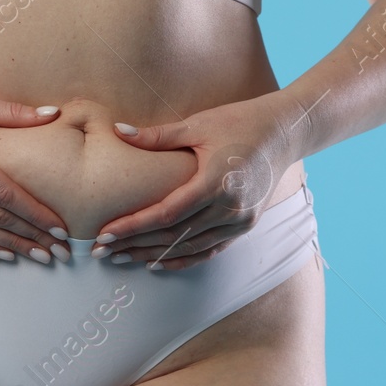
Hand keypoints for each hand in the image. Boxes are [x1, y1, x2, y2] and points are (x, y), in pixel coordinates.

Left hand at [92, 96, 301, 270]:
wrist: (284, 133)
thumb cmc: (239, 123)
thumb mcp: (197, 126)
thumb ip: (157, 136)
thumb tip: (117, 131)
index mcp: (215, 183)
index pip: (166, 214)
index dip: (133, 226)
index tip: (105, 233)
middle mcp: (229, 209)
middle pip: (174, 236)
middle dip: (135, 245)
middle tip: (101, 251)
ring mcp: (240, 221)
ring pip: (190, 248)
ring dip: (154, 255)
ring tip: (122, 257)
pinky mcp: (245, 226)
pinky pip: (209, 250)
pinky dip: (183, 259)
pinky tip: (158, 262)